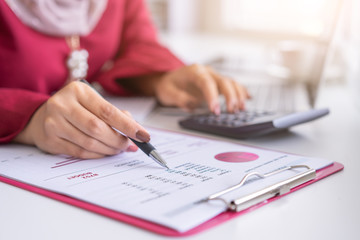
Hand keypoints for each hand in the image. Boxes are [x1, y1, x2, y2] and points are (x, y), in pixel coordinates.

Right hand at [13, 81, 150, 158]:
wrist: (42, 116)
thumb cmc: (77, 109)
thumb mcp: (94, 103)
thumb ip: (116, 115)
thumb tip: (137, 133)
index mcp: (78, 91)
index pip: (108, 111)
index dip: (128, 125)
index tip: (143, 135)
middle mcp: (63, 104)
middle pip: (98, 128)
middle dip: (118, 140)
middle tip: (130, 146)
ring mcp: (54, 123)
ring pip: (89, 142)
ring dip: (109, 149)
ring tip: (119, 149)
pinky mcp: (50, 139)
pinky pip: (80, 152)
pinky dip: (97, 155)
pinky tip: (105, 152)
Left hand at [154, 64, 249, 113]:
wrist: (168, 80)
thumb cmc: (168, 86)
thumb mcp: (168, 93)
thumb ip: (180, 98)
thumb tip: (193, 104)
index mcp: (194, 72)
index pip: (206, 82)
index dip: (213, 96)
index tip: (215, 110)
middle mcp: (206, 71)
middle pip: (223, 80)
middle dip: (230, 96)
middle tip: (232, 111)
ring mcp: (214, 76)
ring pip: (230, 82)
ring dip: (238, 95)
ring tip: (241, 109)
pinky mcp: (217, 82)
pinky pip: (232, 84)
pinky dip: (241, 91)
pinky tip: (247, 98)